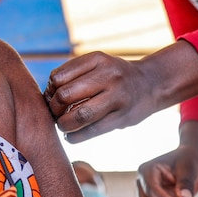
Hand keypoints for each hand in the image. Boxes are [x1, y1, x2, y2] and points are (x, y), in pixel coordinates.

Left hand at [44, 41, 197, 142]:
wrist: (151, 83)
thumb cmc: (114, 75)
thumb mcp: (97, 64)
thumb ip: (73, 74)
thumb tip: (46, 96)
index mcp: (97, 59)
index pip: (58, 77)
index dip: (49, 90)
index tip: (51, 97)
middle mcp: (108, 75)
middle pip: (65, 95)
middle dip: (54, 108)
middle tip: (55, 114)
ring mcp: (117, 97)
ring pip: (79, 115)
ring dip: (64, 124)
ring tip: (62, 126)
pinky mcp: (123, 117)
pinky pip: (93, 131)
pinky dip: (76, 137)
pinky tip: (71, 137)